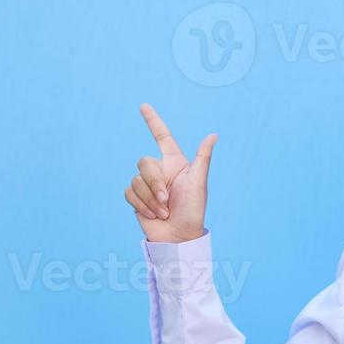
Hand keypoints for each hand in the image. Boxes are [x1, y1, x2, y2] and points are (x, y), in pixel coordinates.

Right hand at [125, 102, 215, 242]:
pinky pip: (129, 193)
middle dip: (154, 184)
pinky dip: (141, 205)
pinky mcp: (137, 199)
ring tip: (164, 212)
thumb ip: (202, 158)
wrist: (179, 237)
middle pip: (144, 162)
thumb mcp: (198, 183)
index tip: (143, 106)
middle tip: (167, 201)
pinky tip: (153, 215)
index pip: (162, 136)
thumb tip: (213, 135)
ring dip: (150, 199)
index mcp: (175, 163)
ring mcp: (148, 185)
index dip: (153, 121)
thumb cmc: (193, 211)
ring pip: (136, 180)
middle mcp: (160, 171)